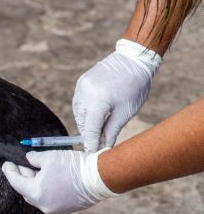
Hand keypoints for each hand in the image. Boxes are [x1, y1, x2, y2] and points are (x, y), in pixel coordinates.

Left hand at [1, 150, 118, 213]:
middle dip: (23, 177)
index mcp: (36, 193)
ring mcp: (56, 209)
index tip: (6, 164)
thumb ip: (34, 159)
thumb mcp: (49, 157)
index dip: (10, 171)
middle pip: (26, 191)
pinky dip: (47, 189)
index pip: (16, 182)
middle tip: (22, 165)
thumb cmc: (74, 166)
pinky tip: (50, 179)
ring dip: (36, 184)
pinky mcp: (67, 208)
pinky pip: (51, 199)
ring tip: (37, 170)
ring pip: (39, 196)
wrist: (100, 177)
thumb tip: (28, 159)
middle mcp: (44, 205)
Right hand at [72, 39, 161, 153]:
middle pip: (82, 122)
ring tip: (96, 130)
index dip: (91, 143)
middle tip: (96, 144)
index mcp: (97, 102)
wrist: (133, 58)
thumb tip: (104, 146)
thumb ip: (111, 130)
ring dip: (86, 122)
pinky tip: (93, 115)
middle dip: (89, 133)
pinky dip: (84, 111)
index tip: (91, 154)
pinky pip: (79, 102)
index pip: (90, 130)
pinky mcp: (81, 82)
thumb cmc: (134, 85)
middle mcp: (85, 94)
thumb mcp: (126, 112)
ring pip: (78, 113)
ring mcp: (81, 87)